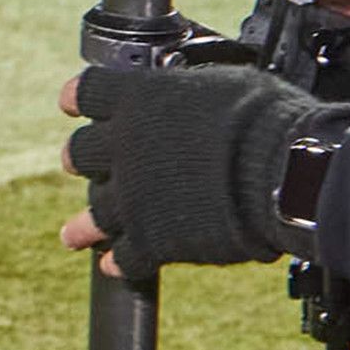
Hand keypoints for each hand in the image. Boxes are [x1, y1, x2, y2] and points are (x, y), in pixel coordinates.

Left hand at [57, 59, 321, 276]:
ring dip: (84, 225)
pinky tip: (114, 265)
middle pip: (81, 152)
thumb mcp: (220, 85)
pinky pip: (125, 256)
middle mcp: (123, 147)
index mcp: (137, 100)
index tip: (70, 102)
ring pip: (94, 212)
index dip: (78, 97)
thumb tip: (197, 97)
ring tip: (72, 235)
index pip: (90, 92)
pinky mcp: (151, 240)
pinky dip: (120, 262)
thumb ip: (190, 96)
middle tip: (74, 162)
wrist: (280, 173)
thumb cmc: (263, 119)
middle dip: (80, 157)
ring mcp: (131, 197)